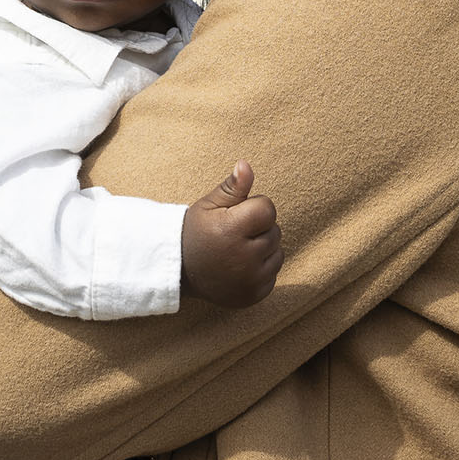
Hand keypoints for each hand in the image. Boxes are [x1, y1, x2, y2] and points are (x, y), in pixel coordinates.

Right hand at [181, 161, 281, 307]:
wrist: (180, 271)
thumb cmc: (196, 231)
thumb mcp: (209, 205)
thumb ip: (232, 186)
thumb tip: (246, 164)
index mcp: (231, 230)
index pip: (268, 209)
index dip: (254, 208)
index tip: (236, 216)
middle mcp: (243, 258)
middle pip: (274, 231)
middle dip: (258, 229)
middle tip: (233, 235)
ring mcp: (249, 280)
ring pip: (278, 253)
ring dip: (263, 249)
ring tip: (237, 250)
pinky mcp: (254, 295)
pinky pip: (273, 274)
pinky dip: (262, 270)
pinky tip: (240, 267)